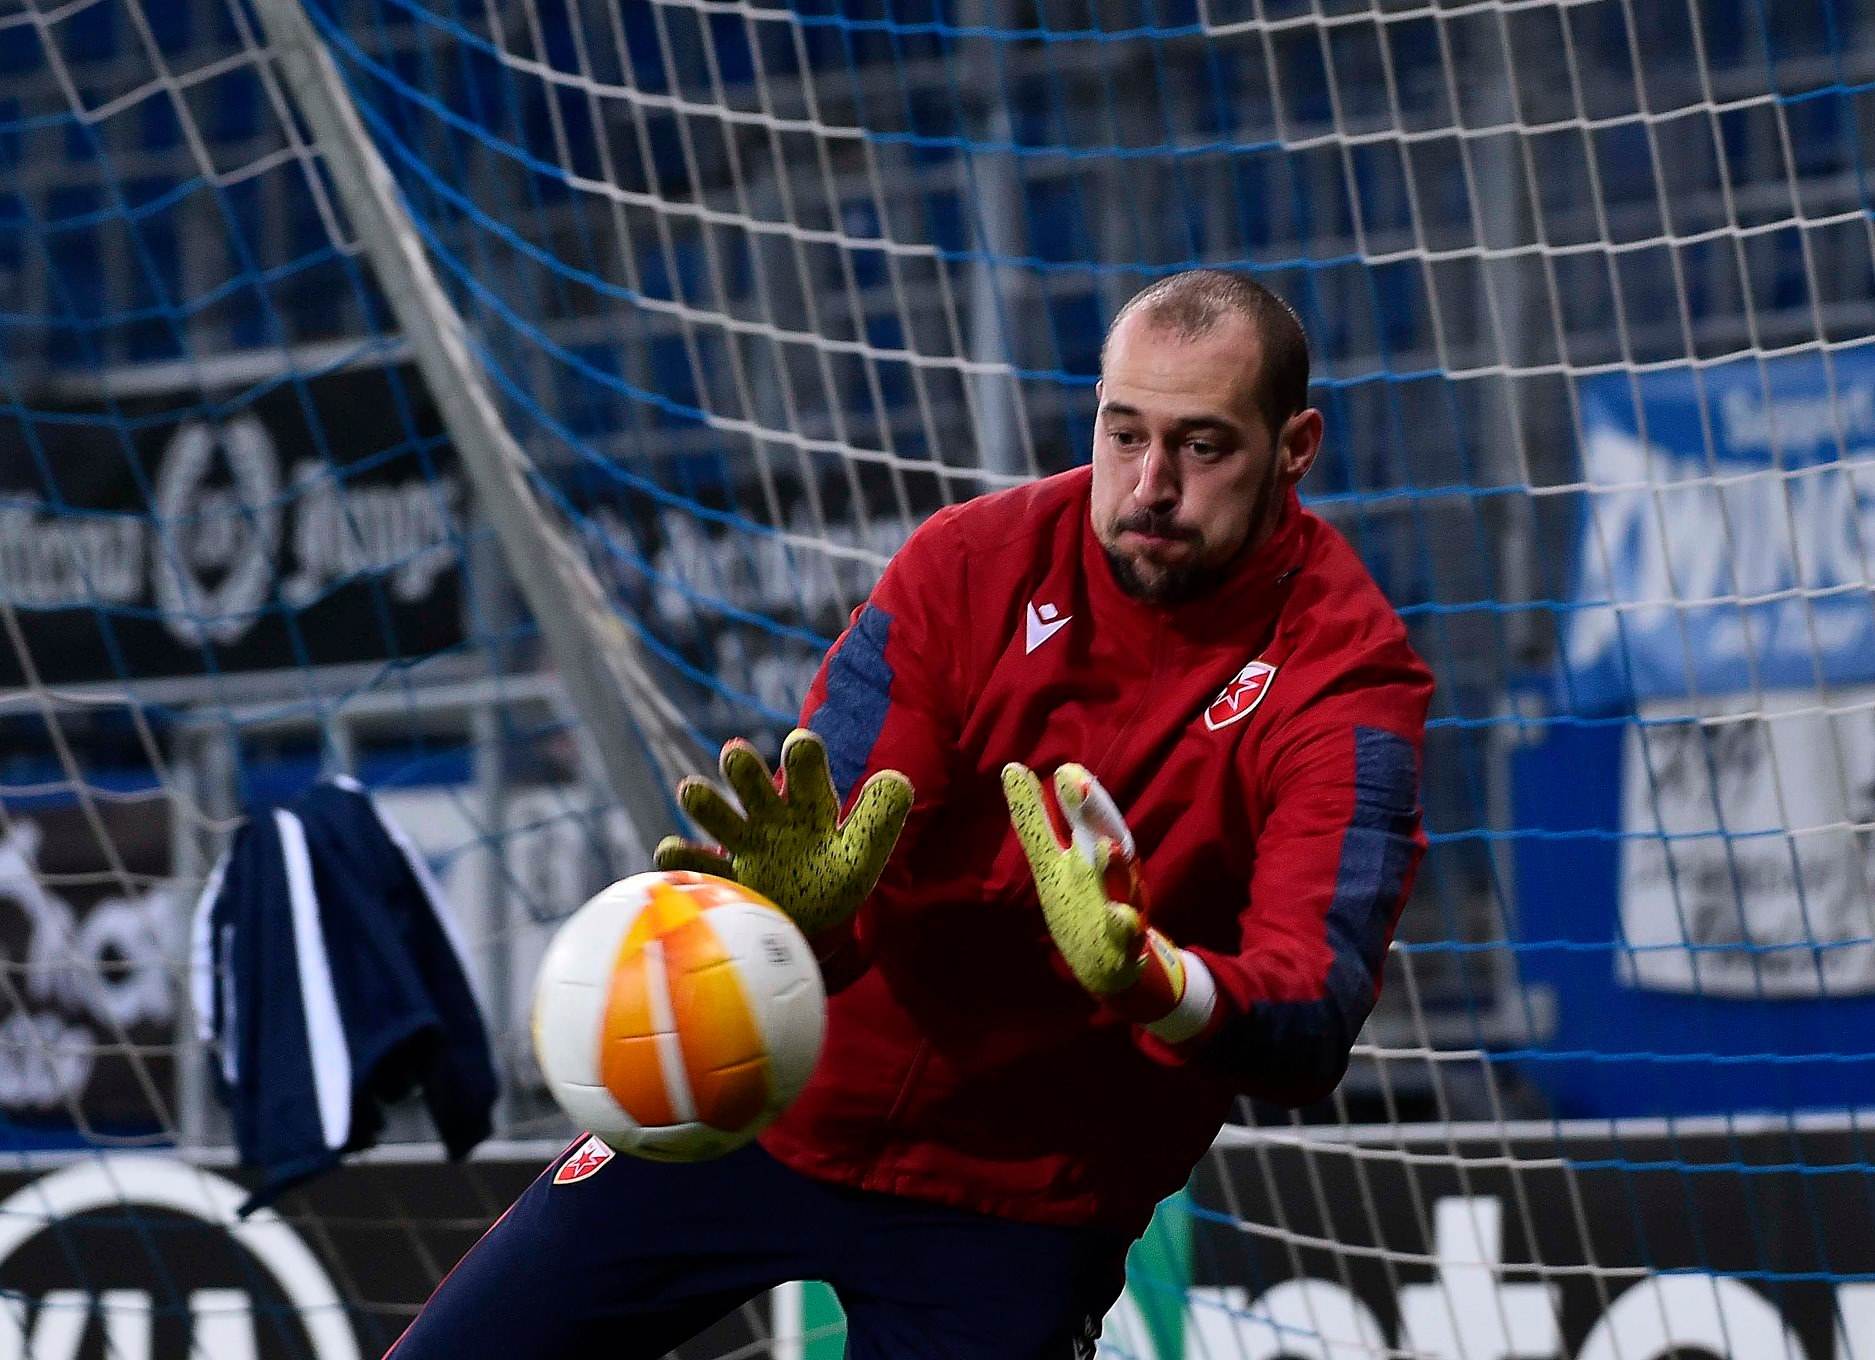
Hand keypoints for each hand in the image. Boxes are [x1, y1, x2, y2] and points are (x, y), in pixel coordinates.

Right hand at [655, 729, 913, 936]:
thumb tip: (894, 778)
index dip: (801, 752)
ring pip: (713, 811)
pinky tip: (675, 851)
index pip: (803, 761)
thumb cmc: (834, 883)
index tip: (799, 750)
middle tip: (737, 758)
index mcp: (807, 801)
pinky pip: (690, 865)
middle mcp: (770, 815)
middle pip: (749, 776)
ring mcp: (740, 846)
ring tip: (693, 792)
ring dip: (702, 799)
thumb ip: (883, 819)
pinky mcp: (719, 880)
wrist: (808, 931)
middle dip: (742, 766)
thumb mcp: (864, 854)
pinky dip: (678, 858)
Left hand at [1001, 761, 1152, 995]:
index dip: (1069, 796)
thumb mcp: (1054, 861)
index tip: (1053, 768)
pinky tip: (1120, 916)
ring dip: (1114, 868)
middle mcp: (1108, 872)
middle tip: (1075, 779)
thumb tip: (1012, 768)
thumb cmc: (1085, 902)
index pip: (1078, 818)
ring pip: (1121, 886)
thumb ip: (1035, 819)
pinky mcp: (1125, 944)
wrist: (1114, 966)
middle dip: (1093, 810)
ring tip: (1105, 847)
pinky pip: (1129, 935)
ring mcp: (1121, 906)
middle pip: (1105, 836)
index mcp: (1088, 851)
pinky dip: (1126, 925)